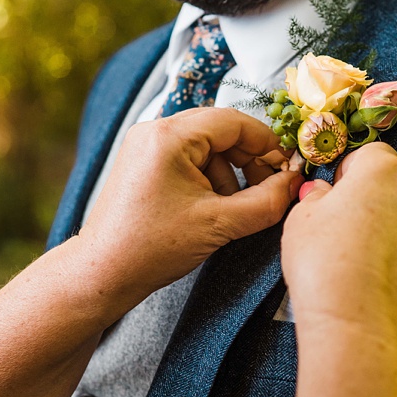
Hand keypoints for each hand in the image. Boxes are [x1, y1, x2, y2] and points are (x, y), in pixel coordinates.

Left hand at [78, 107, 301, 307]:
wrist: (101, 274)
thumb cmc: (151, 248)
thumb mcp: (219, 225)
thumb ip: (266, 201)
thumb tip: (295, 183)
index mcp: (169, 135)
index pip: (234, 121)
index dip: (267, 143)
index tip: (287, 167)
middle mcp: (154, 130)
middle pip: (220, 130)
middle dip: (248, 160)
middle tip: (269, 188)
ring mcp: (145, 146)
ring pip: (206, 146)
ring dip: (228, 173)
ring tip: (232, 209)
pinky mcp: (142, 163)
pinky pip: (188, 158)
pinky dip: (208, 179)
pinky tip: (211, 209)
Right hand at [281, 143, 396, 364]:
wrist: (358, 327)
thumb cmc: (325, 266)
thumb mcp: (300, 219)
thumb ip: (317, 196)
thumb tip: (324, 194)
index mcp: (384, 170)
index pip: (371, 153)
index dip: (351, 172)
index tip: (337, 194)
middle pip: (396, 184)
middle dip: (374, 200)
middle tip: (345, 230)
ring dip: (393, 229)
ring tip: (363, 260)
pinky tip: (381, 280)